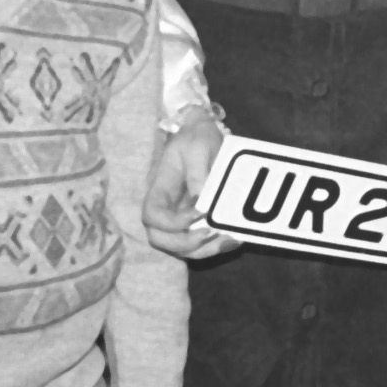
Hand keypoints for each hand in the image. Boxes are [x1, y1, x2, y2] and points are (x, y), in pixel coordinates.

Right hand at [144, 114, 239, 260]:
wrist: (204, 135)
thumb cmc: (196, 139)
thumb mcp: (197, 147)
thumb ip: (198, 172)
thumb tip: (201, 200)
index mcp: (159, 189)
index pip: (152, 215)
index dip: (171, 222)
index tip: (198, 213)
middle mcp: (165, 209)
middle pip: (159, 239)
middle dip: (184, 243)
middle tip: (210, 232)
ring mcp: (178, 220)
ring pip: (180, 248)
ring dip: (202, 250)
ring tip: (227, 239)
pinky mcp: (195, 224)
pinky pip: (199, 245)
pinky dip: (215, 247)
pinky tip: (234, 239)